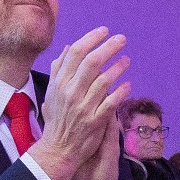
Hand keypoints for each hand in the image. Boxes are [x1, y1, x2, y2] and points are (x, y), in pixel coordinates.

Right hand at [29, 28, 130, 179]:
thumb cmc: (56, 119)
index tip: (104, 31)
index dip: (91, 39)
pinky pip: (111, 103)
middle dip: (109, 47)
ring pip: (103, 81)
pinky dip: (121, 92)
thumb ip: (59, 70)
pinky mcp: (94, 121)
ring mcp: (83, 107)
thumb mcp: (51, 92)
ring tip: (127, 60)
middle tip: (122, 39)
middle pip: (91, 62)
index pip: (75, 53)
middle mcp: (70, 92)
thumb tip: (67, 48)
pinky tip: (129, 85)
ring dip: (118, 68)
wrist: (58, 149)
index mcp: (60, 82)